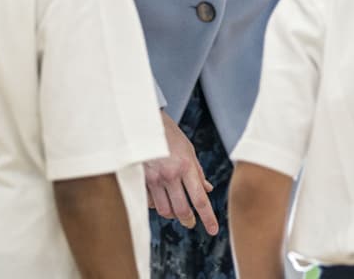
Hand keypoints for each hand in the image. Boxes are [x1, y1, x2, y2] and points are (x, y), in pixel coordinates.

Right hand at [144, 110, 219, 234]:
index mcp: (186, 166)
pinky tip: (161, 198)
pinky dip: (158, 205)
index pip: (200, 199)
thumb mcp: (189, 151)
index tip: (213, 230)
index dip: (207, 218)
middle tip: (191, 223)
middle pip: (182, 210)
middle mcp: (170, 175)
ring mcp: (153, 179)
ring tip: (176, 210)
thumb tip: (208, 189)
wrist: (144, 124)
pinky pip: (151, 203)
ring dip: (173, 214)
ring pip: (165, 210)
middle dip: (189, 221)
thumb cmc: (170, 136)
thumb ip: (198, 172)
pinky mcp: (140, 181)